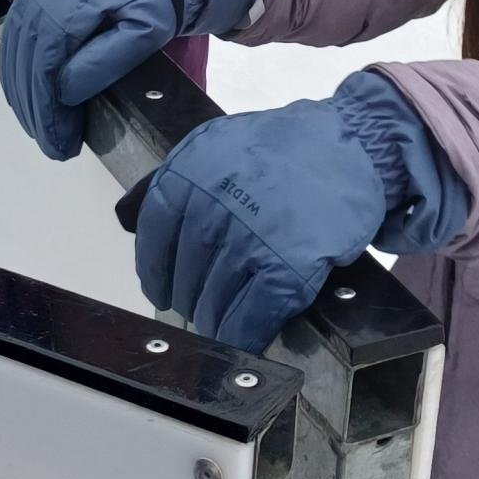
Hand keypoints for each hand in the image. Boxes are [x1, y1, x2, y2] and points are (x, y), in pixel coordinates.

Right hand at [0, 0, 259, 158]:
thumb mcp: (146, 32)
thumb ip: (105, 61)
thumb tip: (64, 91)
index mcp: (69, 4)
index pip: (44, 68)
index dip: (47, 111)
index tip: (59, 145)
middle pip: (25, 63)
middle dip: (35, 111)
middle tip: (53, 146)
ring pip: (15, 52)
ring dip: (24, 95)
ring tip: (44, 129)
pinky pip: (16, 34)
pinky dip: (20, 70)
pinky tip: (33, 96)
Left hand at [131, 99, 391, 351]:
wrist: (351, 142)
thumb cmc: (285, 146)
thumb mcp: (217, 143)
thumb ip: (176, 178)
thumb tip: (127, 219)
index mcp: (189, 173)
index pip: (153, 237)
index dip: (156, 272)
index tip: (161, 290)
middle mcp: (213, 207)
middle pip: (185, 275)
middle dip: (190, 298)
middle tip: (199, 306)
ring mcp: (251, 239)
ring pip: (215, 301)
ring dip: (215, 321)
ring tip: (221, 324)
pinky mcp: (288, 268)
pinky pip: (252, 316)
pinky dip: (245, 333)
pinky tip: (245, 337)